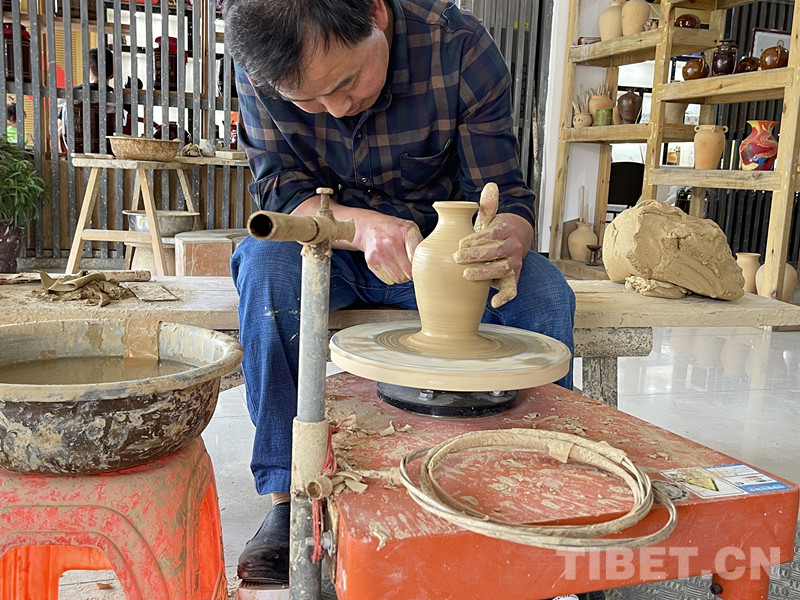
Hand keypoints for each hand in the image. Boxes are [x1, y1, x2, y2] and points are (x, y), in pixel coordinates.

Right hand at [356, 213, 422, 284]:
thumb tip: (430, 263)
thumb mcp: (410, 229)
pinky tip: (390, 266)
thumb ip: (420, 244)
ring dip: (401, 276)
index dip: (421, 266)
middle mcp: (392, 242)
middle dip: (412, 273)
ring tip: (399, 266)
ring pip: (398, 279)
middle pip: (409, 272)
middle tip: (411, 267)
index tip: (421, 265)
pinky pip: (387, 280)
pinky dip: (391, 277)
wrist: (369, 227)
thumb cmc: (394, 230)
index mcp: (405, 231)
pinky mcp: (371, 261)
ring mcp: (380, 253)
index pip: (419, 259)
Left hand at [453, 183, 525, 307]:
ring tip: (466, 275)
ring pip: (500, 270)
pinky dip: (505, 297)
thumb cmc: (492, 234)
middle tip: (457, 257)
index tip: (460, 242)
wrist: (512, 245)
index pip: (491, 234)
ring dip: (484, 273)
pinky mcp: (513, 280)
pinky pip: (512, 290)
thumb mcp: (488, 220)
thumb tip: (490, 185)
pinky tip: (494, 303)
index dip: (476, 238)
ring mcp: (513, 265)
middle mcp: (511, 248)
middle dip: (476, 255)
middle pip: (495, 252)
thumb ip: (487, 205)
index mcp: (505, 231)